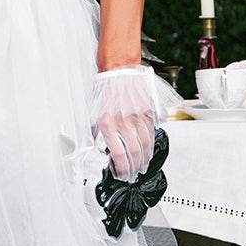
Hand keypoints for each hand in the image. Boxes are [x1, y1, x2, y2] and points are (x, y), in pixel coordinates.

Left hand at [89, 65, 161, 181]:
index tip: (120, 174)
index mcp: (107, 122)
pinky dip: (150, 146)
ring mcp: (138, 116)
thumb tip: (100, 150)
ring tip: (141, 167)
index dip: (121, 168)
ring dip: (144, 160)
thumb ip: (97, 133)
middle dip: (133, 168)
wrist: (118, 70)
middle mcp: (124, 120)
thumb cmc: (105, 90)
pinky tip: (148, 152)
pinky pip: (152, 133)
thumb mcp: (93, 113)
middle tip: (131, 175)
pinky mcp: (148, 112)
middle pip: (134, 152)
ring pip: (145, 145)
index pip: (118, 153)